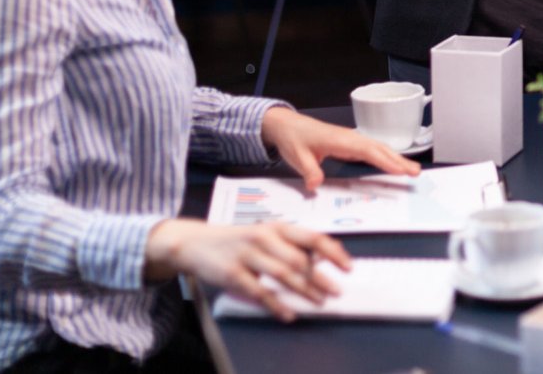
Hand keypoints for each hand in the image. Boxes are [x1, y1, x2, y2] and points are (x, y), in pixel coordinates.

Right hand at [145, 218, 350, 321]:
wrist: (195, 242)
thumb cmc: (237, 240)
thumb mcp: (266, 234)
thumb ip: (291, 245)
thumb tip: (322, 260)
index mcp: (277, 227)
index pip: (312, 237)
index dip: (333, 252)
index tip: (347, 266)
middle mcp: (264, 238)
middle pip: (299, 260)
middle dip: (321, 278)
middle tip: (337, 291)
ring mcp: (247, 255)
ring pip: (282, 275)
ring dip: (304, 291)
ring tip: (319, 302)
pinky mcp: (232, 274)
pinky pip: (259, 292)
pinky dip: (276, 305)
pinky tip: (288, 314)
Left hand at [260, 107, 420, 192]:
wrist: (286, 125)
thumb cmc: (293, 137)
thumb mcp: (297, 156)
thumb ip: (309, 171)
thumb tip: (316, 185)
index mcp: (340, 140)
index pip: (368, 151)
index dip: (385, 161)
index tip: (400, 171)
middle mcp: (350, 138)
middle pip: (380, 149)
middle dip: (399, 160)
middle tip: (416, 173)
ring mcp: (351, 139)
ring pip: (378, 148)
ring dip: (396, 158)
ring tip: (412, 170)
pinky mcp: (350, 143)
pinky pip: (372, 150)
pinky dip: (386, 157)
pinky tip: (393, 164)